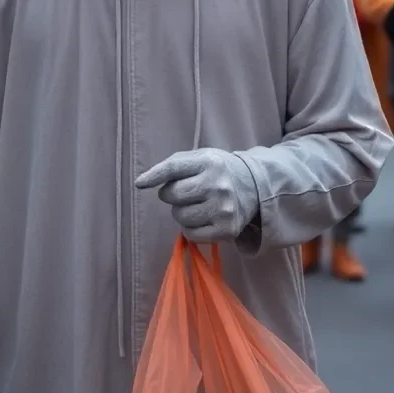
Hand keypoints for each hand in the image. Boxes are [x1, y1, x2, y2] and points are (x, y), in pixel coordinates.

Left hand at [135, 149, 258, 242]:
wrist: (254, 185)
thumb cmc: (219, 170)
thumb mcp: (202, 157)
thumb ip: (174, 165)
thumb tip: (141, 182)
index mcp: (210, 162)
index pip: (174, 168)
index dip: (154, 175)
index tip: (139, 183)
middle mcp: (217, 184)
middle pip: (173, 195)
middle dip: (173, 194)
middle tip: (186, 192)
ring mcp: (223, 208)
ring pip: (180, 216)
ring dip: (182, 212)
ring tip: (197, 204)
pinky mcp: (226, 230)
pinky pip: (190, 234)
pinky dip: (191, 228)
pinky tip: (203, 217)